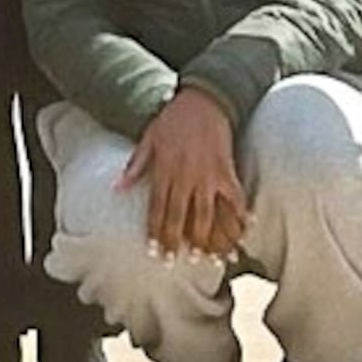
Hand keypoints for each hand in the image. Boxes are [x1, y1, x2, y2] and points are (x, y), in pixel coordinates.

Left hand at [120, 86, 246, 256]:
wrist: (204, 99)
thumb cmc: (173, 119)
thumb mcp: (148, 138)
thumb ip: (135, 166)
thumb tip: (118, 187)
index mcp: (165, 169)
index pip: (158, 208)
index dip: (156, 232)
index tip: (154, 251)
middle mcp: (186, 175)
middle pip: (179, 216)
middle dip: (175, 241)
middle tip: (173, 261)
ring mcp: (208, 175)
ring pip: (205, 213)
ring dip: (204, 237)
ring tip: (203, 257)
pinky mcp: (227, 170)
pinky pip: (235, 198)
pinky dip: (240, 215)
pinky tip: (243, 232)